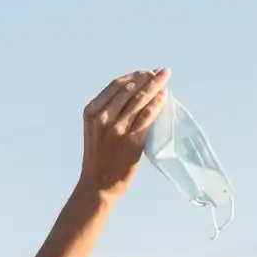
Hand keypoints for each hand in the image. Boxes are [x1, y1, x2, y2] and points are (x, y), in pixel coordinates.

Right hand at [78, 68, 170, 197]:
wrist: (97, 184)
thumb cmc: (98, 156)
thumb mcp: (94, 129)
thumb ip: (108, 111)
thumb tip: (135, 92)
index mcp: (91, 112)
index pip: (116, 85)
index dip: (134, 75)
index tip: (146, 72)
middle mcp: (103, 118)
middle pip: (130, 89)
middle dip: (148, 77)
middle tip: (161, 72)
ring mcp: (117, 129)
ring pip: (140, 100)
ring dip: (155, 85)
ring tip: (165, 77)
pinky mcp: (131, 141)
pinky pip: (147, 116)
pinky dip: (157, 104)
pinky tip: (164, 96)